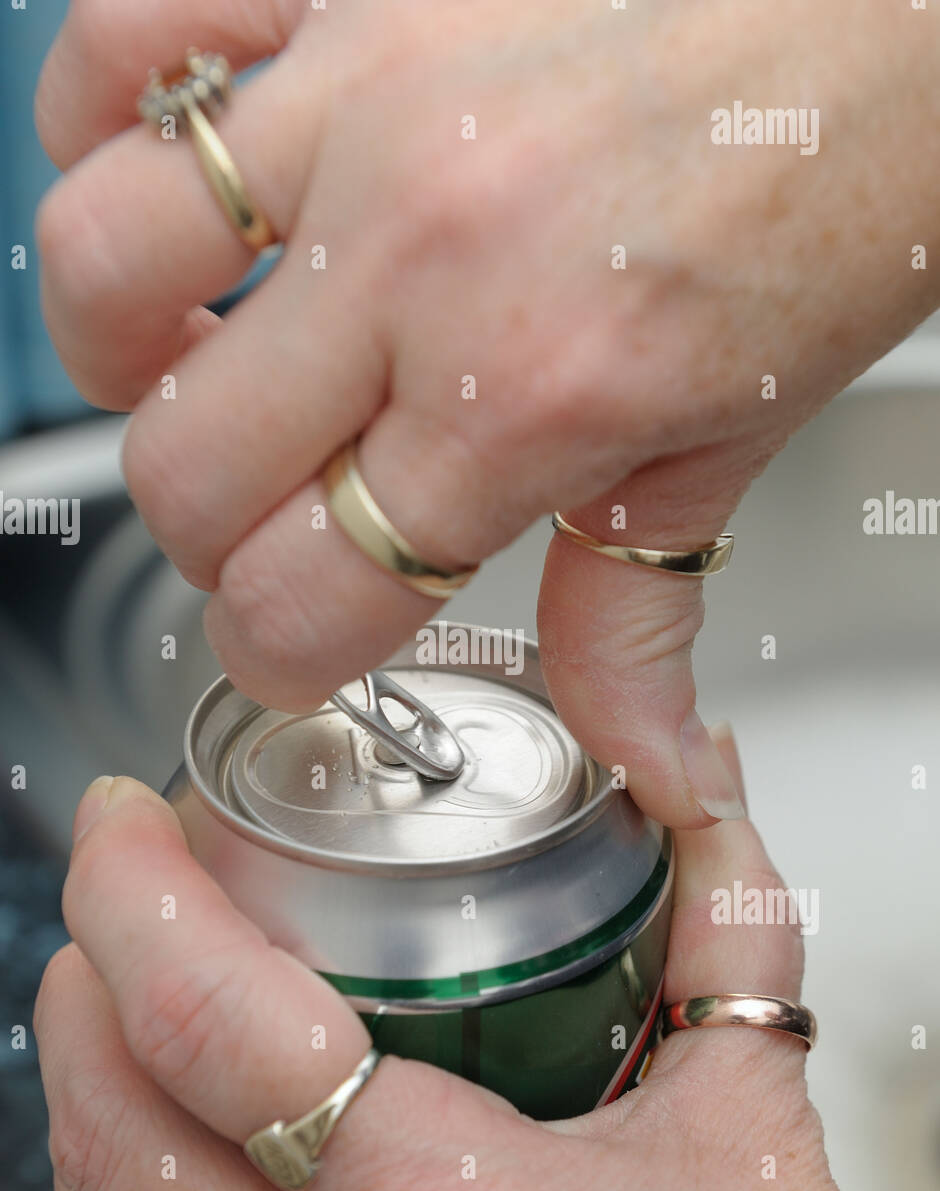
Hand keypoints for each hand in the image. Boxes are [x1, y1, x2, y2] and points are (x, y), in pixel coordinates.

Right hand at [35, 0, 939, 826]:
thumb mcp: (748, 439)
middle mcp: (424, 255)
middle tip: (276, 516)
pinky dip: (109, 120)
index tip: (297, 641)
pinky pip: (124, 41)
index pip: (298, 606)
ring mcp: (364, 97)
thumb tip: (644, 760)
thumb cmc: (852, 176)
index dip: (277, 657)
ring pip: (100, 267)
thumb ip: (644, 615)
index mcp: (532, 399)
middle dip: (213, 538)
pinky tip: (184, 173)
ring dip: (121, 353)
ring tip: (190, 354)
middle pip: (179, 477)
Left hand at [35, 729, 879, 1190]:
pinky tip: (156, 1148)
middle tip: (121, 886)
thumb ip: (723, 938)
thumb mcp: (748, 1133)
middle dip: (86, 973)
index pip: (211, 1020)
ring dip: (87, 1084)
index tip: (124, 820)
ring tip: (117, 993)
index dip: (133, 892)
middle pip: (115, 1118)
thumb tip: (704, 796)